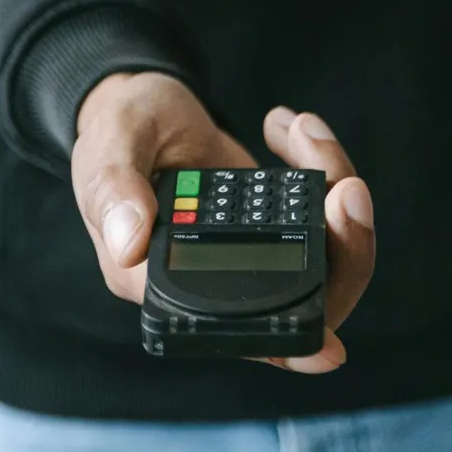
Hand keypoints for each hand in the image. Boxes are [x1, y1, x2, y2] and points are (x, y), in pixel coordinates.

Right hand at [71, 71, 374, 373]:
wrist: (139, 104)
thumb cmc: (114, 133)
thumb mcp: (106, 151)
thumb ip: (114, 192)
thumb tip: (129, 244)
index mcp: (166, 289)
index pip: (243, 334)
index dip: (292, 344)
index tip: (334, 347)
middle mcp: (219, 283)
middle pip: (312, 296)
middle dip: (345, 245)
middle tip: (344, 187)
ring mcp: (256, 251)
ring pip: (331, 249)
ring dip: (335, 185)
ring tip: (305, 132)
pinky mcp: (278, 220)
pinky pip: (325, 210)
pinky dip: (321, 164)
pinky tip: (288, 128)